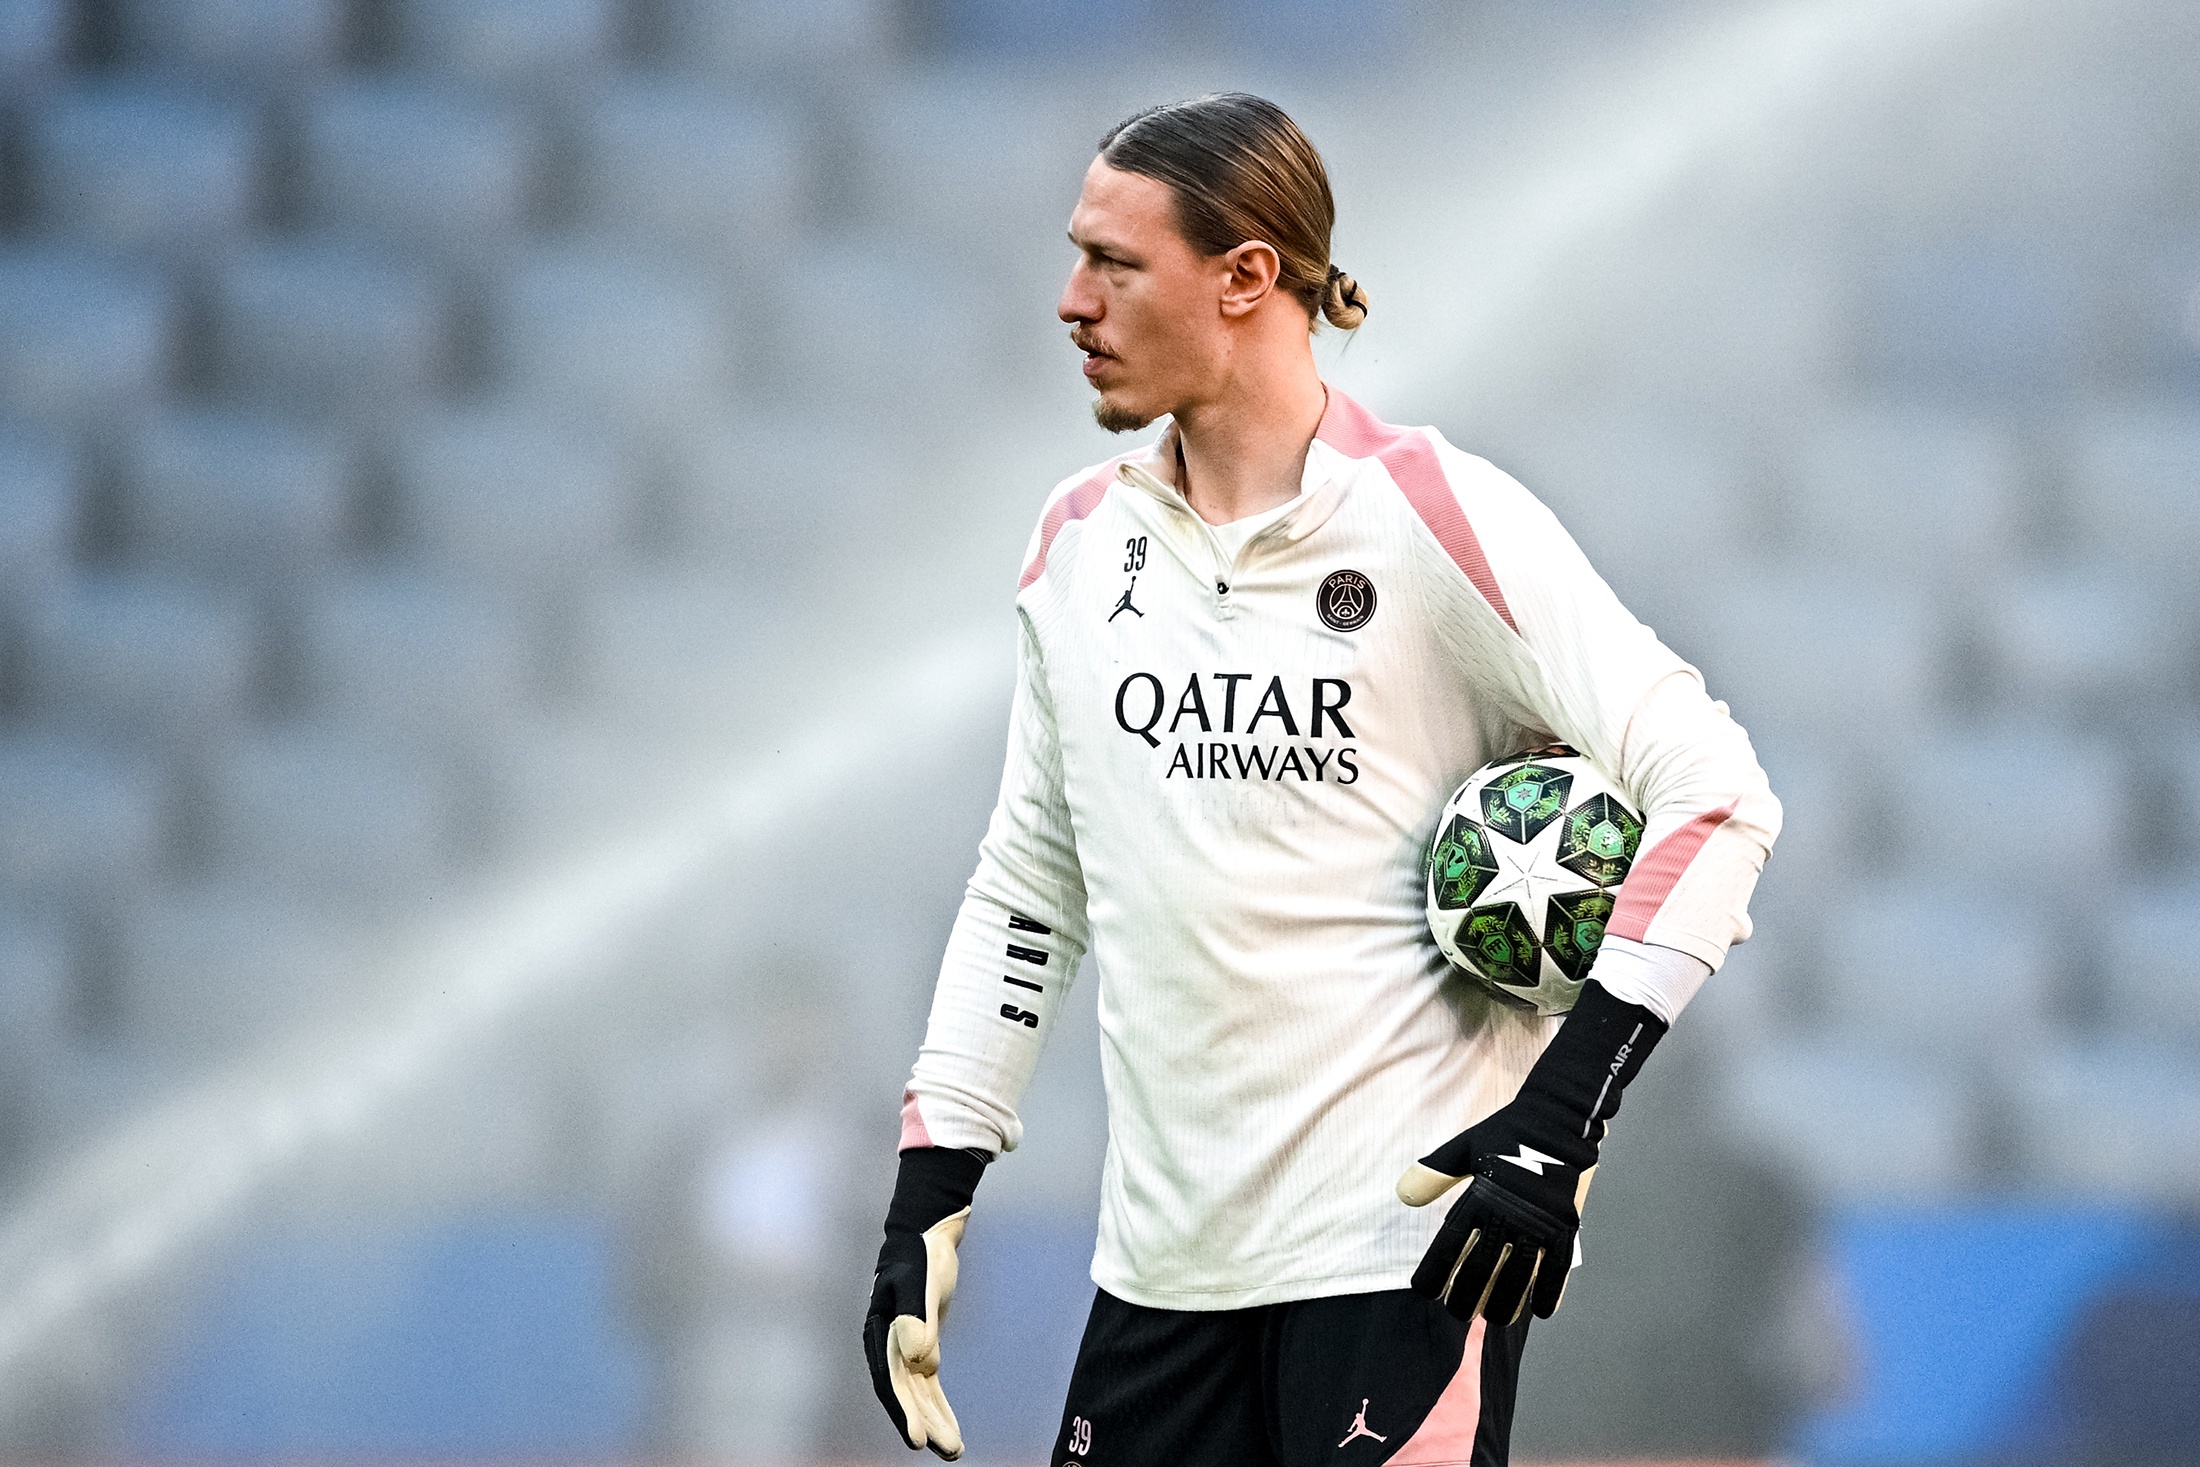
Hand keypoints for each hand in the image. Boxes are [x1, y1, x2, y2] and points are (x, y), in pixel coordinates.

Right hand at [864, 1147, 986, 1458]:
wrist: (927, 1236)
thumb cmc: (920, 1256)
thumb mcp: (919, 1283)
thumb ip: (915, 1319)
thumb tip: (920, 1362)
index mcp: (879, 1334)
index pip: (891, 1382)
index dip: (903, 1412)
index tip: (919, 1439)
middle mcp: (887, 1348)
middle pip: (905, 1395)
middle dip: (924, 1425)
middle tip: (947, 1450)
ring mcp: (904, 1351)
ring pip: (918, 1396)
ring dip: (935, 1422)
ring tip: (955, 1451)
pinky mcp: (922, 1349)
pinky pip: (929, 1386)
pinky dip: (939, 1406)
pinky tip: (951, 1428)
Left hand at [1397, 1108, 1589, 1323]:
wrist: (1558, 1120)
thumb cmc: (1508, 1133)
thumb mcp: (1464, 1147)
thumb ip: (1435, 1173)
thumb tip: (1402, 1194)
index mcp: (1481, 1196)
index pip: (1452, 1243)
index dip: (1437, 1270)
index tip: (1426, 1291)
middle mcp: (1509, 1214)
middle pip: (1484, 1267)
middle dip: (1467, 1294)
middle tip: (1458, 1314)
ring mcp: (1539, 1222)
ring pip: (1520, 1275)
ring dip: (1506, 1301)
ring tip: (1494, 1318)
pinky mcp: (1565, 1225)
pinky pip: (1559, 1266)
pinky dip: (1551, 1290)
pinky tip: (1542, 1311)